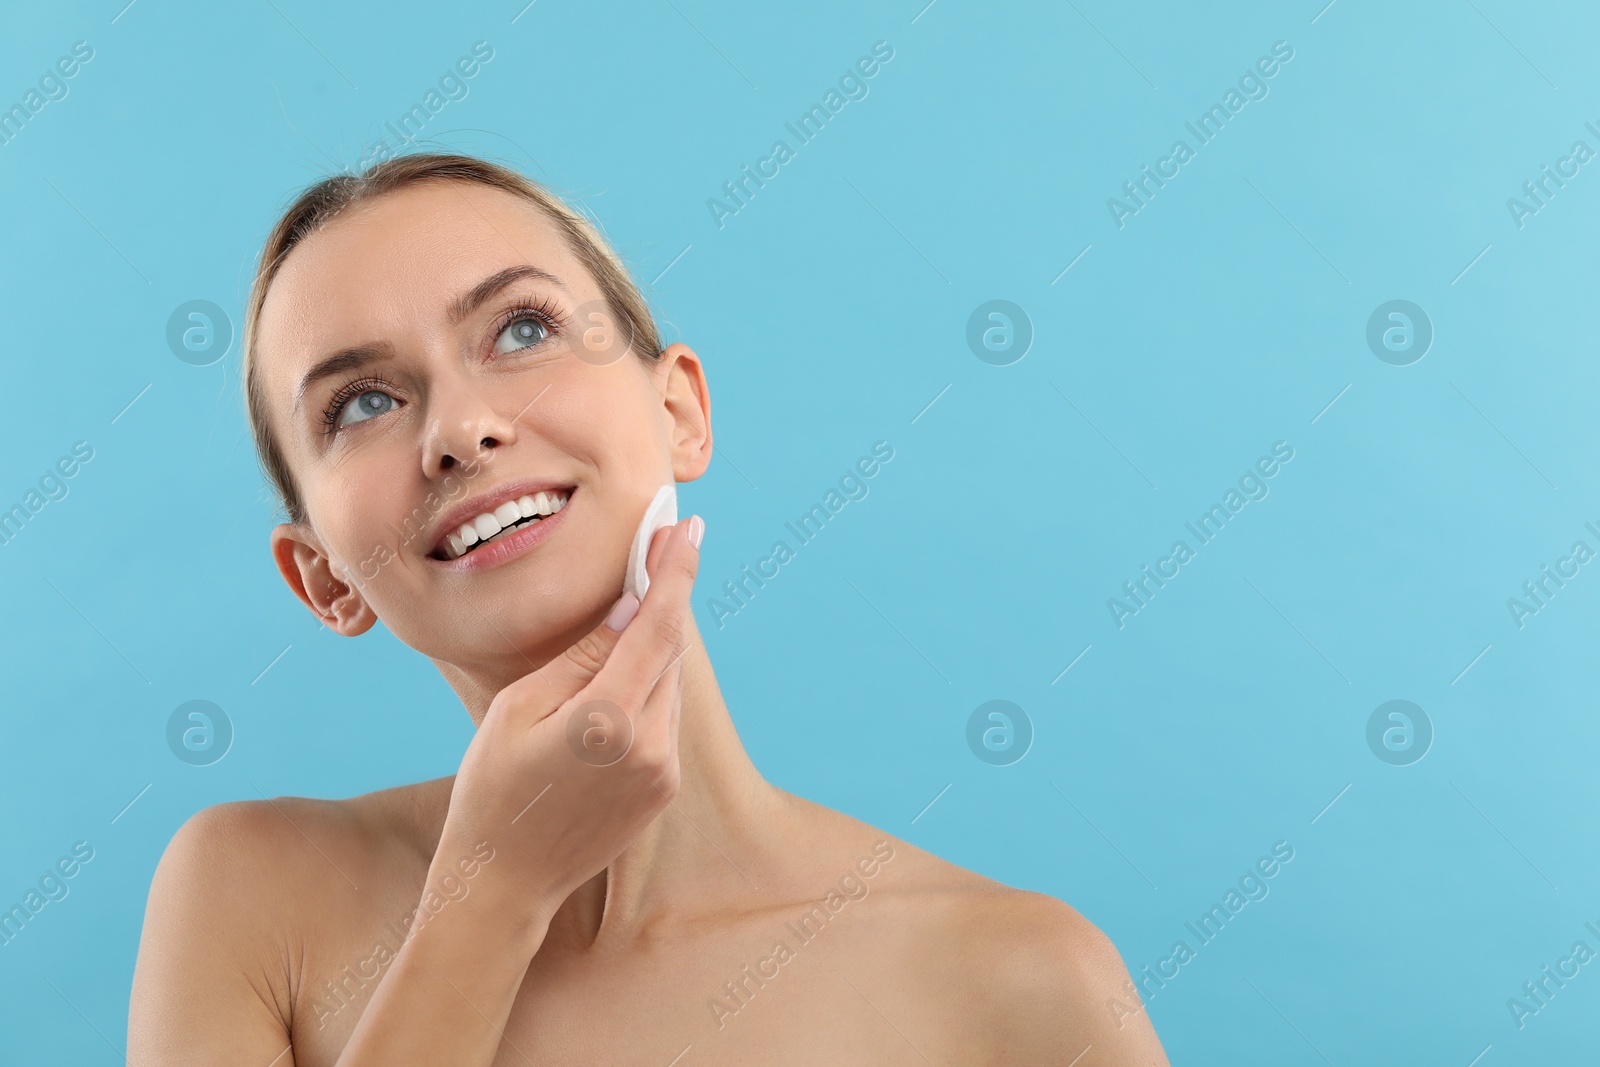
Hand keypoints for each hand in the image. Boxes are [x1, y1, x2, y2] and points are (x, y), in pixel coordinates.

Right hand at [437, 513, 703, 932]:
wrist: (506, 882)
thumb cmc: (493, 788)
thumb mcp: (521, 707)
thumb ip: (583, 656)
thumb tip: (630, 607)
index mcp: (609, 719)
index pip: (658, 626)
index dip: (676, 571)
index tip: (689, 528)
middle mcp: (650, 745)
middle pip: (669, 649)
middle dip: (665, 598)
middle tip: (660, 546)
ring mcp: (662, 772)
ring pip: (668, 682)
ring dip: (655, 645)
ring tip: (629, 611)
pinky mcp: (664, 789)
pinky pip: (663, 717)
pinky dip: (649, 686)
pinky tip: (622, 674)